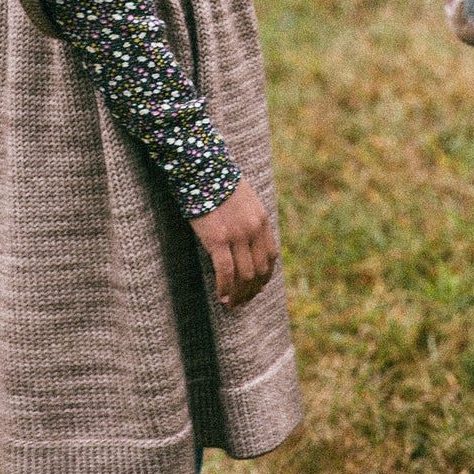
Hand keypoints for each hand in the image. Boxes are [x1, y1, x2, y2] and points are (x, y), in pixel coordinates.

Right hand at [190, 180, 276, 310]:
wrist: (203, 170)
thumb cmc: (218, 184)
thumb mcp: (243, 201)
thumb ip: (249, 221)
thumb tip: (248, 244)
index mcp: (262, 220)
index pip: (270, 256)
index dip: (265, 276)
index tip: (258, 288)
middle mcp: (253, 230)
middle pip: (259, 270)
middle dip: (252, 290)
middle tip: (243, 302)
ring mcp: (237, 235)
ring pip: (244, 275)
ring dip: (239, 294)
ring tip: (231, 304)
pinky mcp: (218, 239)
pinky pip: (225, 271)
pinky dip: (225, 287)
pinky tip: (222, 296)